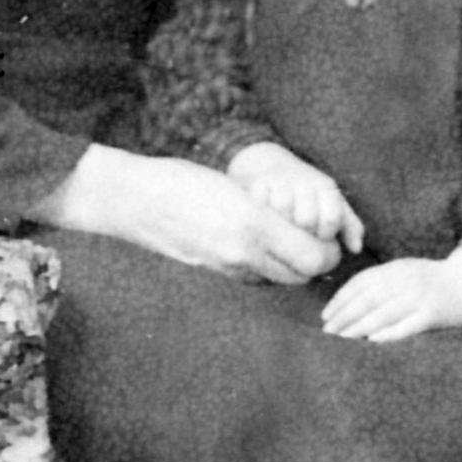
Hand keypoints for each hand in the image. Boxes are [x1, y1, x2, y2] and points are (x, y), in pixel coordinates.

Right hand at [35, 146, 340, 284]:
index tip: (327, 234)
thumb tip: (306, 226)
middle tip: (312, 239)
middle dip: (314, 261)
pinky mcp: (214, 273)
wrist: (133, 200)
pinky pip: (254, 279)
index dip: (328, 249)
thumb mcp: (235, 186)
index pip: (315, 257)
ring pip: (279, 280)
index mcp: (253, 224)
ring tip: (286, 240)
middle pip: (302, 276)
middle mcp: (243, 253)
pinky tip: (259, 247)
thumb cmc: (183, 181)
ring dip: (290, 266)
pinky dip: (266, 268)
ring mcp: (226, 268)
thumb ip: (271, 210)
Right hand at [227, 142, 364, 253]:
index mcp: (326, 188)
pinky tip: (265, 221)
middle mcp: (305, 182)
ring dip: (282, 226)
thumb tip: (356, 249)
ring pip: (283, 211)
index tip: (318, 239)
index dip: (325, 236)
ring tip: (281, 230)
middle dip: (303, 235)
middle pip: (306, 220)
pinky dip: (264, 216)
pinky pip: (262, 206)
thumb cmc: (307, 192)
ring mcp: (281, 182)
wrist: (268, 163)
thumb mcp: (331, 204)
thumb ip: (349, 227)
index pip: (330, 220)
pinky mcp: (259, 184)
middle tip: (298, 237)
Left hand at [320, 246, 461, 342]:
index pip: (360, 284)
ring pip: (383, 314)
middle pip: (367, 300)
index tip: (326, 315)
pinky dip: (389, 333)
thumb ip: (382, 281)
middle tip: (327, 332)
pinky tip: (373, 341)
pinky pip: (407, 325)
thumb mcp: (406, 270)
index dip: (340, 300)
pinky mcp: (432, 314)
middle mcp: (404, 282)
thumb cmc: (433, 279)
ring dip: (359, 328)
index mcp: (396, 269)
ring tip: (342, 339)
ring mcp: (419, 298)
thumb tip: (351, 300)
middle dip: (344, 317)